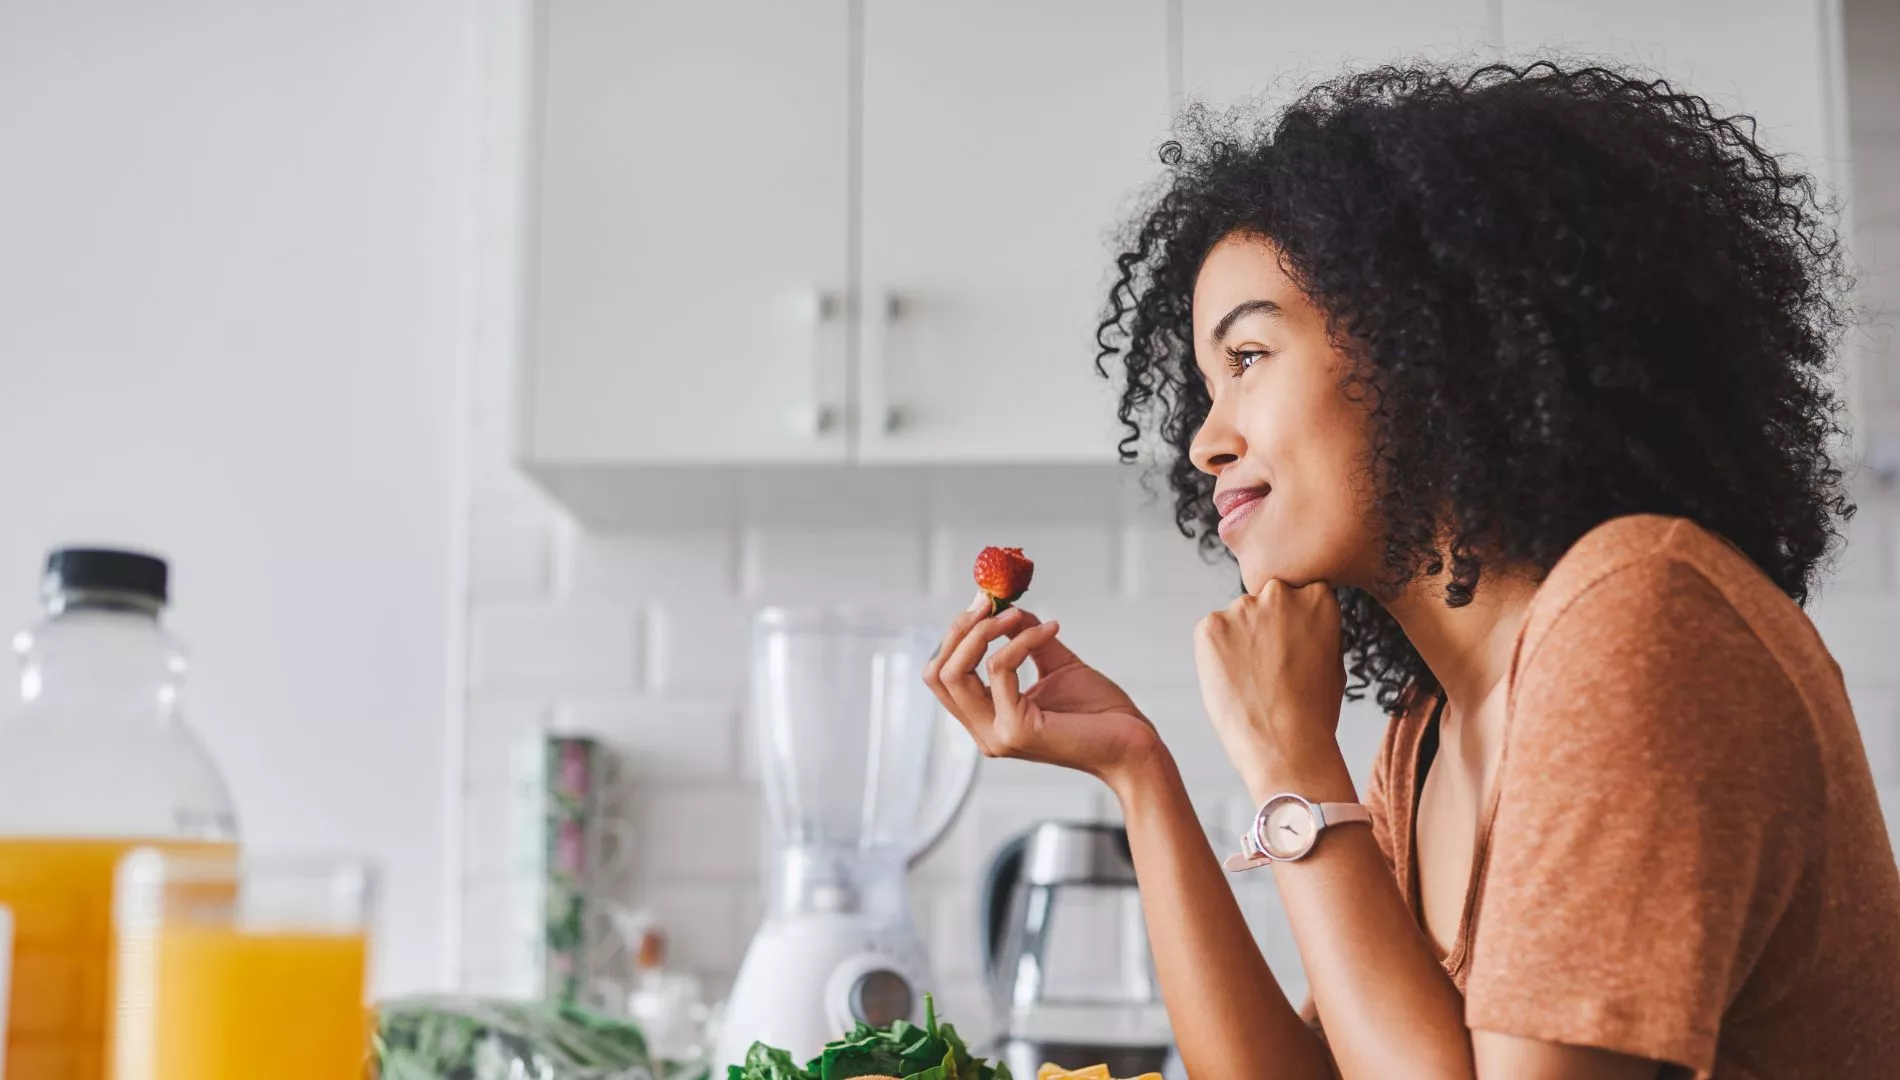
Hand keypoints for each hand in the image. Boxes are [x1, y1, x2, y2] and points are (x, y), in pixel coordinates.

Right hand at [923, 600, 1160, 790]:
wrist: (1134, 745)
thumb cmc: (1099, 712)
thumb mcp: (1054, 664)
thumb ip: (1025, 638)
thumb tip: (1005, 607)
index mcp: (987, 720)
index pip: (942, 676)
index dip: (956, 635)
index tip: (983, 602)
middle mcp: (984, 732)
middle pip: (938, 673)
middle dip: (959, 630)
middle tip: (988, 602)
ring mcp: (997, 735)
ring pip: (956, 673)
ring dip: (984, 631)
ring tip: (1014, 614)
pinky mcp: (1017, 730)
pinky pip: (1000, 669)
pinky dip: (1021, 641)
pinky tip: (1050, 630)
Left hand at [1193, 580, 1349, 800]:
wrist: (1286, 745)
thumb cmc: (1315, 711)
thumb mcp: (1332, 659)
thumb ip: (1314, 628)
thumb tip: (1298, 620)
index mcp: (1318, 597)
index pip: (1298, 595)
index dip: (1292, 625)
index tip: (1291, 650)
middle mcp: (1279, 593)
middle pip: (1265, 602)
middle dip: (1265, 627)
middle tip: (1270, 668)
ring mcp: (1242, 607)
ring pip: (1237, 619)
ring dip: (1240, 641)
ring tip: (1252, 681)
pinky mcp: (1210, 626)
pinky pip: (1211, 634)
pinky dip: (1216, 654)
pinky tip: (1233, 681)